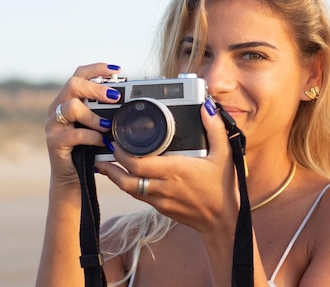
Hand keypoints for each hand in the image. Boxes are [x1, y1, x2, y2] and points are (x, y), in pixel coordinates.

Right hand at [44, 63, 121, 186]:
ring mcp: (53, 124)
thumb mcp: (99, 125)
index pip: (79, 75)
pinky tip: (102, 142)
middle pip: (73, 85)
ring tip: (107, 126)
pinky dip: (92, 136)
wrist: (74, 176)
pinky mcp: (54, 141)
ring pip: (71, 107)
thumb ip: (106, 111)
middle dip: (96, 88)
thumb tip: (128, 99)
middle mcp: (58, 107)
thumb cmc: (90, 147)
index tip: (117, 70)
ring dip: (93, 116)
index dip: (96, 68)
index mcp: (69, 99)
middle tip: (115, 97)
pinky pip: (73, 133)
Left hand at [95, 102, 239, 235]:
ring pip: (128, 190)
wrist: (222, 220)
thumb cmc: (223, 188)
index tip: (116, 142)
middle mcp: (164, 186)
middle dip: (111, 165)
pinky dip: (128, 186)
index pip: (138, 164)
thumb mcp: (224, 155)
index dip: (122, 154)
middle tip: (105, 151)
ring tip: (106, 164)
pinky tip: (126, 177)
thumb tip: (207, 108)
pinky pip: (138, 196)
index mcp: (176, 170)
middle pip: (126, 179)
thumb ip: (215, 129)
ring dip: (115, 177)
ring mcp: (160, 200)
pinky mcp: (161, 208)